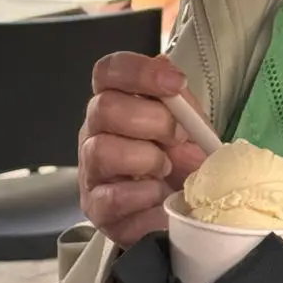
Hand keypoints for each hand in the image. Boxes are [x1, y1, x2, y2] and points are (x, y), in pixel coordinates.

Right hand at [79, 53, 206, 248]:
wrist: (185, 211)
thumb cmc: (182, 162)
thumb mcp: (190, 127)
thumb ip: (180, 101)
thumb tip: (169, 72)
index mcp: (117, 103)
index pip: (109, 71)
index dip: (139, 71)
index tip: (175, 83)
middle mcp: (96, 132)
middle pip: (105, 108)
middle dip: (153, 120)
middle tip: (179, 137)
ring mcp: (92, 171)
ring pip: (103, 150)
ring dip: (147, 159)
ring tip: (167, 169)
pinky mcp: (97, 209)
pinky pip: (113, 198)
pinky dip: (147, 196)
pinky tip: (162, 197)